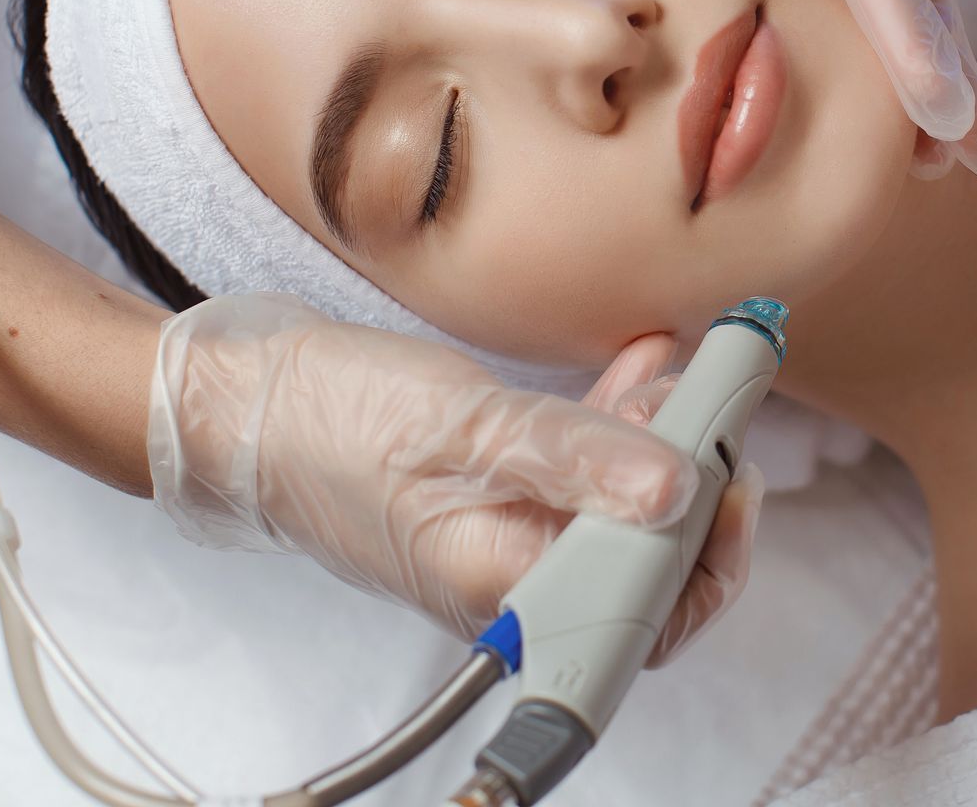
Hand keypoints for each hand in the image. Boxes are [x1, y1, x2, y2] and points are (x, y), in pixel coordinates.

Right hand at [147, 292, 761, 653]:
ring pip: (629, 513)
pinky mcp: (507, 499)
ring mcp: (515, 541)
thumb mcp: (462, 425)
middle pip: (653, 564)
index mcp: (508, 590)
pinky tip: (640, 368)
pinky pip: (590, 476)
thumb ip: (572, 456)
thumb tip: (676, 490)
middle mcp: (521, 582)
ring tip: (676, 374)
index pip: (648, 609)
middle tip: (715, 399)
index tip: (729, 455)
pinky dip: (624, 424)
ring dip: (667, 445)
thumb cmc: (332, 421)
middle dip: (698, 482)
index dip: (709, 540)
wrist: (246, 406)